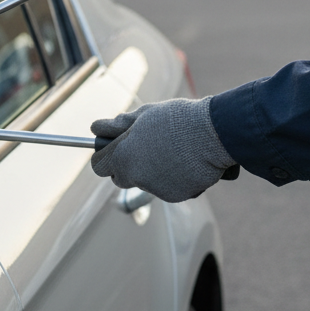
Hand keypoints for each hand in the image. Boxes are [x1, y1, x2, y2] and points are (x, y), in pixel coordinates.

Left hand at [90, 97, 236, 202]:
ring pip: (146, 181)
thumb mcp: (144, 115)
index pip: (99, 166)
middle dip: (127, 164)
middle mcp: (136, 178)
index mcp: (123, 157)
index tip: (111, 148)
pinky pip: (168, 187)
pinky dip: (173, 177)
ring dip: (152, 170)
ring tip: (172, 149)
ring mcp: (156, 189)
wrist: (214, 133)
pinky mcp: (176, 196)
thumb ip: (118, 126)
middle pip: (121, 177)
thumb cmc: (177, 119)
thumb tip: (95, 129)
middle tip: (144, 146)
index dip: (104, 155)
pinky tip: (185, 160)